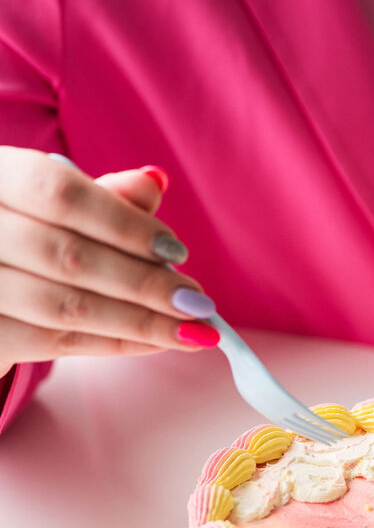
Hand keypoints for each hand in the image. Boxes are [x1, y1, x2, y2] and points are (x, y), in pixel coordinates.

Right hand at [0, 147, 218, 377]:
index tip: (177, 251)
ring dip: (139, 321)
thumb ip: (102, 195)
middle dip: (144, 283)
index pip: (59, 193)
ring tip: (190, 330)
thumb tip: (154, 183)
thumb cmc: (22, 237)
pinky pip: (55, 344)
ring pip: (66, 307)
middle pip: (68, 257)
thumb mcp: (51, 204)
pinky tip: (155, 342)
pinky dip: (114, 344)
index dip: (124, 224)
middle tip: (197, 302)